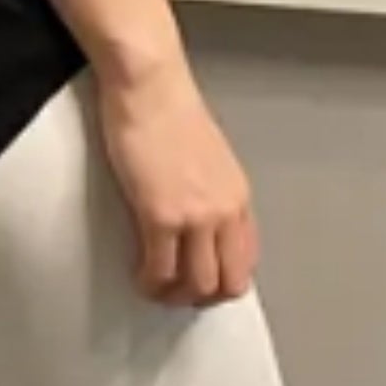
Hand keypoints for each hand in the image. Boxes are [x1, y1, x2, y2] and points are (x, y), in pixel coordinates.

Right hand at [97, 56, 259, 306]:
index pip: (246, 260)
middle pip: (227, 282)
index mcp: (237, 197)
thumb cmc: (169, 110)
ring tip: (155, 288)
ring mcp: (195, 217)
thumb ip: (209, 193)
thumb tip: (197, 220)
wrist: (150, 87)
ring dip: (174, 295)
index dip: (223, 282)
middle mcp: (224, 211)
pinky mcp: (160, 216)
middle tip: (177, 295)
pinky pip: (159, 270)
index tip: (202, 283)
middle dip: (201, 298)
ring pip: (196, 285)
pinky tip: (139, 277)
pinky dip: (149, 283)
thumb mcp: (208, 159)